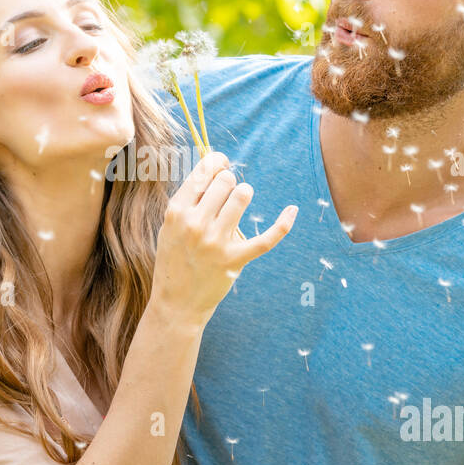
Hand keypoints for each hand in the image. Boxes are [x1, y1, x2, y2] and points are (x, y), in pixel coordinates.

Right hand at [151, 151, 296, 324]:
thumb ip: (189, 199)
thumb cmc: (174, 259)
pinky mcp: (235, 260)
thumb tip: (215, 165)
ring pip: (242, 195)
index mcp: (177, 212)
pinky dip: (283, 223)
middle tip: (225, 195)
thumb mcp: (171, 226)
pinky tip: (292, 210)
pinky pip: (266, 238)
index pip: (204, 171)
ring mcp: (216, 242)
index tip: (222, 163)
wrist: (176, 303)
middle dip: (229, 182)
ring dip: (244, 194)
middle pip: (226, 181)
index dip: (217, 161)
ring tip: (237, 205)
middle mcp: (195, 224)